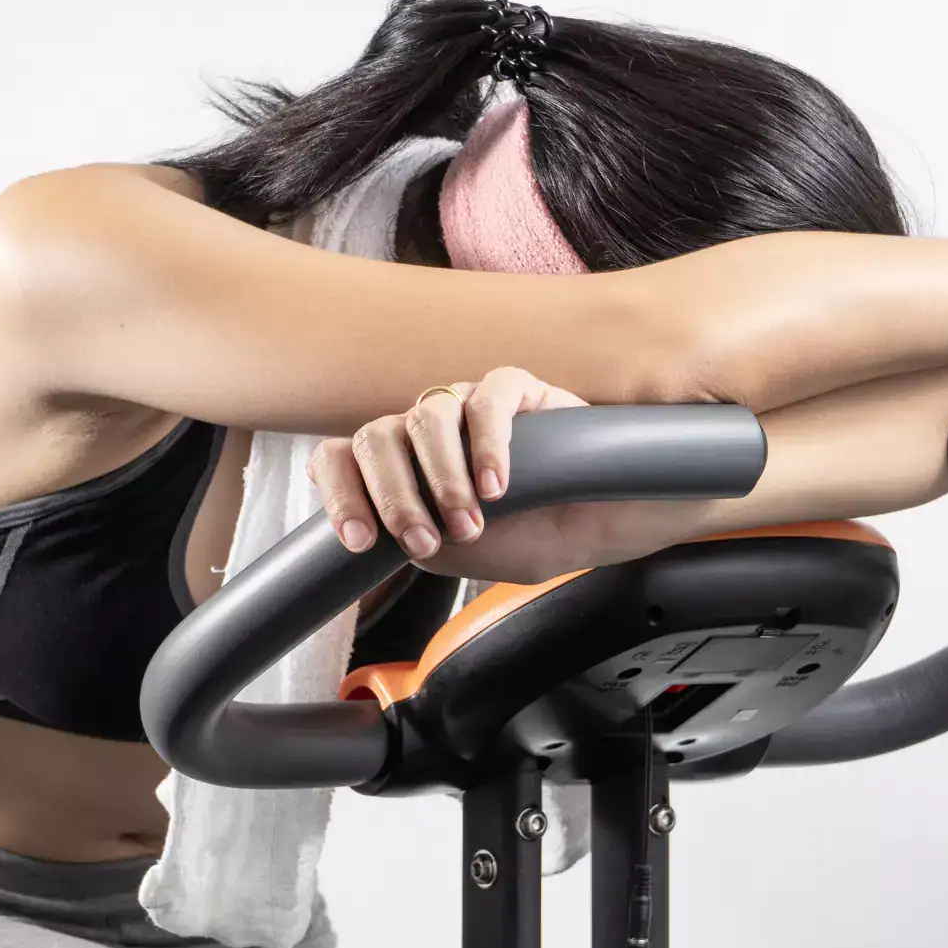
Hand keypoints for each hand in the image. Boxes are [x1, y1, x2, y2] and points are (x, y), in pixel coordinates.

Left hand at [306, 366, 709, 584]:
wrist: (607, 527)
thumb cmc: (536, 536)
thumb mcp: (458, 556)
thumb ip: (409, 539)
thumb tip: (376, 532)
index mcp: (404, 468)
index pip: (341, 458)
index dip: (341, 494)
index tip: (362, 541)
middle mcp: (429, 432)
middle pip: (375, 436)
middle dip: (393, 495)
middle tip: (427, 540)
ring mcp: (471, 406)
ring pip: (426, 414)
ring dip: (440, 476)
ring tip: (472, 521)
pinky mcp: (521, 391)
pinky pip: (488, 397)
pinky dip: (487, 443)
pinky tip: (500, 485)